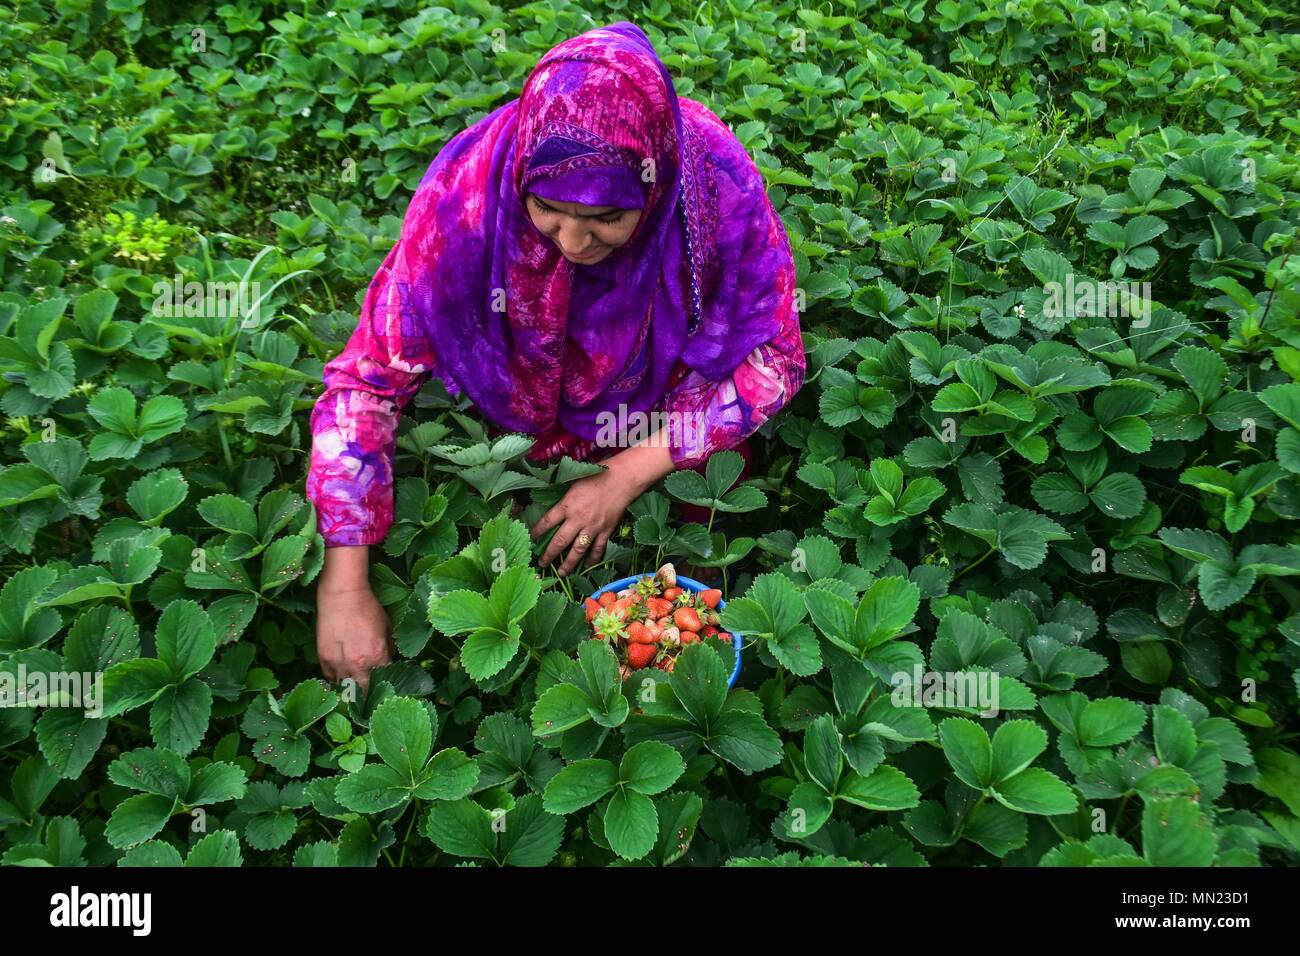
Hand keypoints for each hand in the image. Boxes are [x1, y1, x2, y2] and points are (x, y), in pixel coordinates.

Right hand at [315, 546, 393, 693]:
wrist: (342, 594)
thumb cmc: (368, 607)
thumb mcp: (387, 626)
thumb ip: (389, 647)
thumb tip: (389, 660)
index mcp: (377, 656)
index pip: (383, 682)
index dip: (385, 687)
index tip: (385, 690)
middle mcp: (358, 664)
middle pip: (363, 691)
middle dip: (368, 695)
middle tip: (370, 696)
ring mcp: (338, 663)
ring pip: (345, 687)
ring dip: (351, 688)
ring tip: (355, 688)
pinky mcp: (323, 658)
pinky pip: (330, 677)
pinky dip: (337, 678)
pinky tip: (342, 676)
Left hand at [531, 442, 674, 575]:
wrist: (622, 479)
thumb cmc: (596, 477)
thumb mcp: (574, 482)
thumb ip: (563, 497)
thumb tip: (550, 505)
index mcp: (567, 505)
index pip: (547, 522)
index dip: (537, 532)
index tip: (532, 539)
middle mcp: (578, 519)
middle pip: (560, 542)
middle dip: (549, 555)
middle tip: (541, 563)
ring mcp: (593, 527)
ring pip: (578, 550)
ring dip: (568, 564)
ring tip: (561, 573)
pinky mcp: (606, 531)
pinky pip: (597, 549)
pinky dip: (592, 559)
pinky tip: (586, 566)